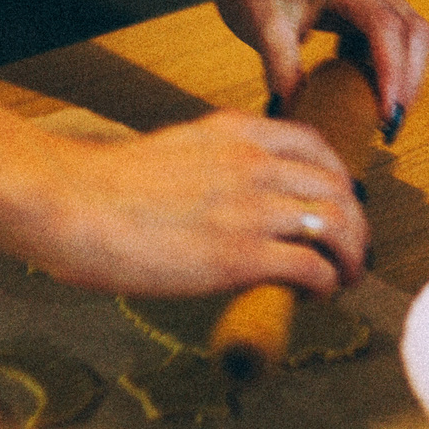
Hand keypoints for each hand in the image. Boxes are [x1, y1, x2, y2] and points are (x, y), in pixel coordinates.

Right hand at [25, 110, 368, 294]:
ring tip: (345, 278)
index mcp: (236, 132)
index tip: (339, 206)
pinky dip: (326, 283)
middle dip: (355, 225)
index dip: (339, 180)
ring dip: (351, 256)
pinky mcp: (241, 255)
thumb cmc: (108, 187)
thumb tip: (234, 192)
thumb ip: (215, 161)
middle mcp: (254, 163)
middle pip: (338, 188)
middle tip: (352, 253)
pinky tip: (315, 296)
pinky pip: (312, 267)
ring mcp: (250, 207)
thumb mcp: (177, 149)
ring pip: (337, 224)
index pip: (317, 146)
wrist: (73, 205)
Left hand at [208, 0, 428, 138]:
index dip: (394, 73)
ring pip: (412, 34)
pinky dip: (391, 66)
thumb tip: (298, 117)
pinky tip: (366, 90)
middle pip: (414, 31)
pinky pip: (395, 36)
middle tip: (391, 125)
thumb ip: (282, 73)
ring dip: (407, 75)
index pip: (387, 28)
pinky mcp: (366, 3)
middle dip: (410, 80)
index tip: (387, 114)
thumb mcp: (261, 30)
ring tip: (385, 115)